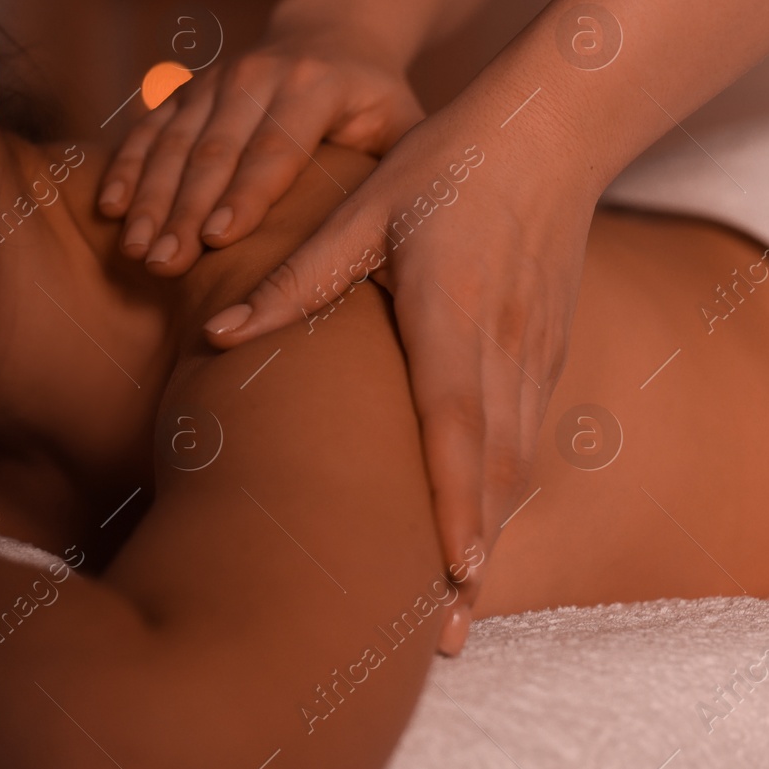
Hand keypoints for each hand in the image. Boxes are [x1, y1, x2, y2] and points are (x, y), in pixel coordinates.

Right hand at [98, 36, 422, 274]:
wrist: (332, 33)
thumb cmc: (374, 99)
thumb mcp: (402, 124)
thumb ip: (399, 169)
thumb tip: (404, 241)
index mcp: (316, 85)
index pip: (276, 149)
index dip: (245, 196)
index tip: (217, 240)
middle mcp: (258, 76)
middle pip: (215, 151)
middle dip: (185, 211)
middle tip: (165, 263)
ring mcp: (216, 79)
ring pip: (175, 143)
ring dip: (151, 199)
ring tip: (137, 250)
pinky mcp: (187, 88)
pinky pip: (149, 128)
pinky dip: (127, 168)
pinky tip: (111, 209)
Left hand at [199, 99, 597, 653]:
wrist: (549, 131)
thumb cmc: (444, 165)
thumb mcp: (363, 212)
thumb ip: (294, 280)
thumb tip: (218, 333)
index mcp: (454, 311)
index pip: (455, 421)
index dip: (454, 501)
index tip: (452, 572)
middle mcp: (503, 344)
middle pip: (492, 468)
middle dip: (471, 556)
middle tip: (441, 636)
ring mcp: (533, 351)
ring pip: (514, 462)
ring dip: (490, 537)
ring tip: (457, 609)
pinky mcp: (544, 350)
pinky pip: (524, 435)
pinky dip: (502, 492)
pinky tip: (478, 532)